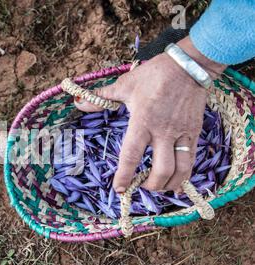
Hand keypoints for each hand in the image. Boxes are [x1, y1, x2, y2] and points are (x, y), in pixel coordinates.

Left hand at [75, 38, 225, 192]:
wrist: (188, 66)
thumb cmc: (153, 75)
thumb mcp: (125, 85)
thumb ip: (101, 98)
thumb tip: (78, 102)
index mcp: (142, 121)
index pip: (131, 155)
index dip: (124, 175)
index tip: (119, 189)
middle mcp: (163, 132)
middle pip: (161, 169)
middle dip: (151, 185)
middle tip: (143, 187)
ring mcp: (181, 133)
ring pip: (180, 168)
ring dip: (169, 184)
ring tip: (160, 188)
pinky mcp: (195, 132)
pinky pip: (192, 159)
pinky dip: (185, 176)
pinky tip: (179, 184)